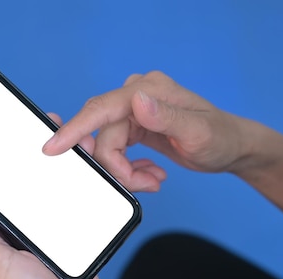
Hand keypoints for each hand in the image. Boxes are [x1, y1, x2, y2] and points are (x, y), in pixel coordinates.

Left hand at [0, 181, 116, 278]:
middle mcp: (21, 251)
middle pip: (23, 208)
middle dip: (28, 186)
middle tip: (35, 155)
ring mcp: (51, 254)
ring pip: (52, 215)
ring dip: (58, 199)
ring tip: (63, 170)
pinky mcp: (77, 257)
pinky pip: (80, 228)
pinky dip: (83, 216)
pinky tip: (84, 198)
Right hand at [42, 71, 255, 191]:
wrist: (231, 148)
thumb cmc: (220, 139)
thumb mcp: (197, 133)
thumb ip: (166, 117)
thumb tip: (137, 102)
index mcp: (147, 90)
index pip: (101, 109)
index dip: (74, 129)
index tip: (52, 149)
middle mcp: (137, 96)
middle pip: (102, 134)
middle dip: (116, 165)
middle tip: (141, 183)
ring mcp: (135, 110)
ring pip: (108, 146)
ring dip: (126, 170)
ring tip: (153, 181)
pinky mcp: (135, 125)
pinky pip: (116, 149)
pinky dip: (130, 167)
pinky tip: (151, 174)